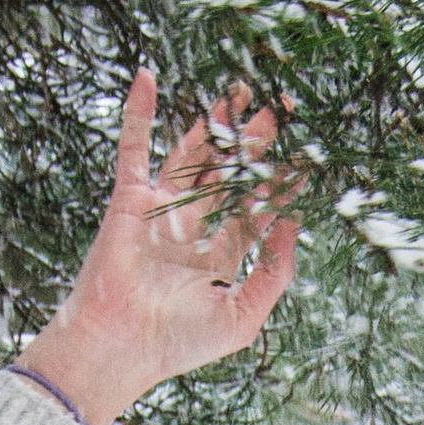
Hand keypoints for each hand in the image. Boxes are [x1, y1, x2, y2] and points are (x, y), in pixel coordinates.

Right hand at [17, 69, 298, 424]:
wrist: (119, 347)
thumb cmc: (178, 343)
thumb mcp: (243, 314)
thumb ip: (274, 271)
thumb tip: (295, 223)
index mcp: (218, 258)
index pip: (254, 210)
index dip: (278, 184)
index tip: (304, 157)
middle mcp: (189, 230)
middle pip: (227, 175)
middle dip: (253, 143)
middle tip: (280, 108)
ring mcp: (159, 211)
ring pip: (191, 155)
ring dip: (212, 122)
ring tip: (239, 89)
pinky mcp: (128, 198)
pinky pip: (134, 148)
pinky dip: (140, 113)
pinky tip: (149, 77)